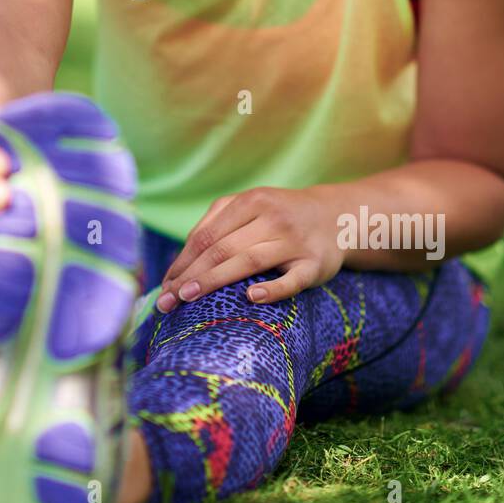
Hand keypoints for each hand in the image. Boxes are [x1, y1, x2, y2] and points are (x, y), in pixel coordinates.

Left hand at [157, 186, 343, 309]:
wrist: (338, 216)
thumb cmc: (280, 216)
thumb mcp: (251, 206)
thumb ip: (217, 224)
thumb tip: (180, 262)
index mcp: (251, 201)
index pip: (207, 235)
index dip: (182, 261)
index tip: (165, 285)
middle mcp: (272, 218)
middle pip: (222, 248)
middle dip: (190, 275)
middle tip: (167, 301)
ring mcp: (294, 241)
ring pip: (249, 261)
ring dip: (214, 280)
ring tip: (188, 298)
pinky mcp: (315, 264)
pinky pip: (292, 280)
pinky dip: (272, 289)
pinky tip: (250, 298)